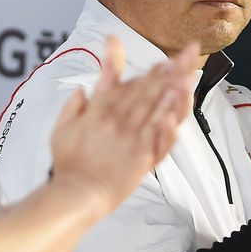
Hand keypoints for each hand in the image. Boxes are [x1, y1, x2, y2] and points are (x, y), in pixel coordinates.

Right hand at [50, 36, 197, 216]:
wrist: (78, 193)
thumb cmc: (71, 163)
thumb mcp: (64, 126)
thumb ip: (75, 104)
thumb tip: (82, 88)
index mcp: (100, 111)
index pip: (129, 85)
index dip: (150, 72)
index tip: (165, 61)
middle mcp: (117, 121)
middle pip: (147, 91)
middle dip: (167, 72)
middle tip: (185, 58)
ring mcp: (131, 137)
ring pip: (154, 107)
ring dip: (171, 88)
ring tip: (186, 73)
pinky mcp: (141, 156)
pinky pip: (157, 134)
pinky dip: (167, 119)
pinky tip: (176, 107)